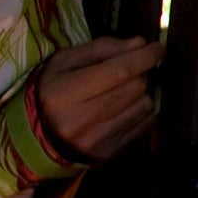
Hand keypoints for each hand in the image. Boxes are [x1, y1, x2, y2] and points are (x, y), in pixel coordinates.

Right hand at [37, 37, 162, 162]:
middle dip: (139, 74)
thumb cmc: (55, 91)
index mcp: (66, 93)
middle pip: (135, 87)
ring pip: (144, 106)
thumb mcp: (66, 62)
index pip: (118, 70)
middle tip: (129, 72)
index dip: (143, 57)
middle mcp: (81, 119)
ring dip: (141, 95)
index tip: (158, 48)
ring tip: (122, 93)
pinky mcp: (109, 154)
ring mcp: (97, 140)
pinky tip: (124, 110)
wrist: (39, 136)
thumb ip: (102, 48)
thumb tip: (139, 44)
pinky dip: (141, 113)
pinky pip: (146, 125)